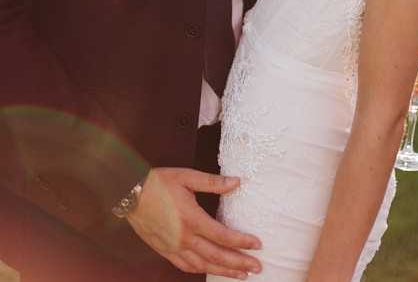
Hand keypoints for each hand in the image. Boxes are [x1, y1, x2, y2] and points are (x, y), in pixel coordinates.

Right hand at [127, 167, 261, 277]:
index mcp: (192, 218)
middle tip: (258, 267)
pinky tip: (211, 269)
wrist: (129, 193)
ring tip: (241, 275)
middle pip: (217, 255)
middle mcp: (184, 237)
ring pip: (203, 265)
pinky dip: (201, 270)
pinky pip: (185, 266)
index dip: (242, 242)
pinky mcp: (164, 250)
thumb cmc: (159, 181)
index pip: (223, 235)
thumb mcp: (187, 176)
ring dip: (224, 271)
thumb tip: (237, 181)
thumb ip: (213, 182)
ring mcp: (173, 247)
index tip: (258, 245)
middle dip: (239, 263)